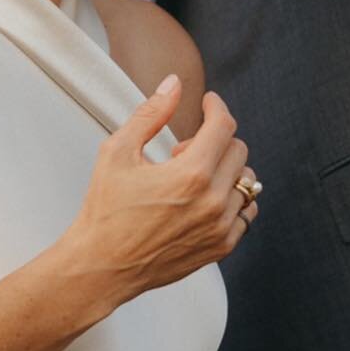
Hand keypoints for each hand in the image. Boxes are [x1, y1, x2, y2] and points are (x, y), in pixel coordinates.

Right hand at [64, 82, 255, 307]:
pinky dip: (232, 198)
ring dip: (224, 169)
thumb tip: (173, 84)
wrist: (102, 266)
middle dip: (215, 139)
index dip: (216, 107)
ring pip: (246, 182)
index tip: (207, 103)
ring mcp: (221, 227)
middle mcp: (213, 201)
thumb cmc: (105, 209)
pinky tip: (204, 198)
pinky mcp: (221, 247)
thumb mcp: (118, 151)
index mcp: (190, 174)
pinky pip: (246, 212)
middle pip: (238, 150)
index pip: (223, 126)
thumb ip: (151, 113)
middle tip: (182, 149)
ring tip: (190, 177)